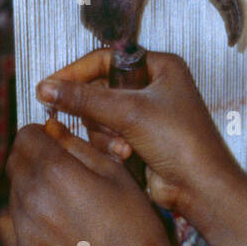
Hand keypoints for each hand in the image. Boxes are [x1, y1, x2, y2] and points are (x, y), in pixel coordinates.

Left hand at [0, 117, 174, 245]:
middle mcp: (32, 196)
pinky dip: (20, 218)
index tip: (54, 144)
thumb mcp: (116, 174)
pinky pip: (6, 223)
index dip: (41, 136)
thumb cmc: (135, 224)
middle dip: (33, 160)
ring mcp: (24, 228)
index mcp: (57, 170)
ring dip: (31, 191)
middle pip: (15, 163)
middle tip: (62, 176)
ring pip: (13, 193)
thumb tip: (51, 127)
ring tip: (64, 207)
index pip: (26, 136)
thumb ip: (78, 146)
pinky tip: (45, 224)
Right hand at [36, 49, 245, 215]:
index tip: (50, 86)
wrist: (199, 187)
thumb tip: (47, 88)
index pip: (104, 59)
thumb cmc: (182, 143)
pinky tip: (126, 155)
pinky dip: (111, 145)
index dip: (75, 72)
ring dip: (105, 133)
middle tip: (97, 122)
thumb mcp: (129, 113)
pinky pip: (108, 134)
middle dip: (98, 113)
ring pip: (100, 115)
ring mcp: (146, 113)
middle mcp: (154, 86)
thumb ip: (84, 98)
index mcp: (160, 67)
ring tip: (123, 145)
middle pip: (99, 89)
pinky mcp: (140, 137)